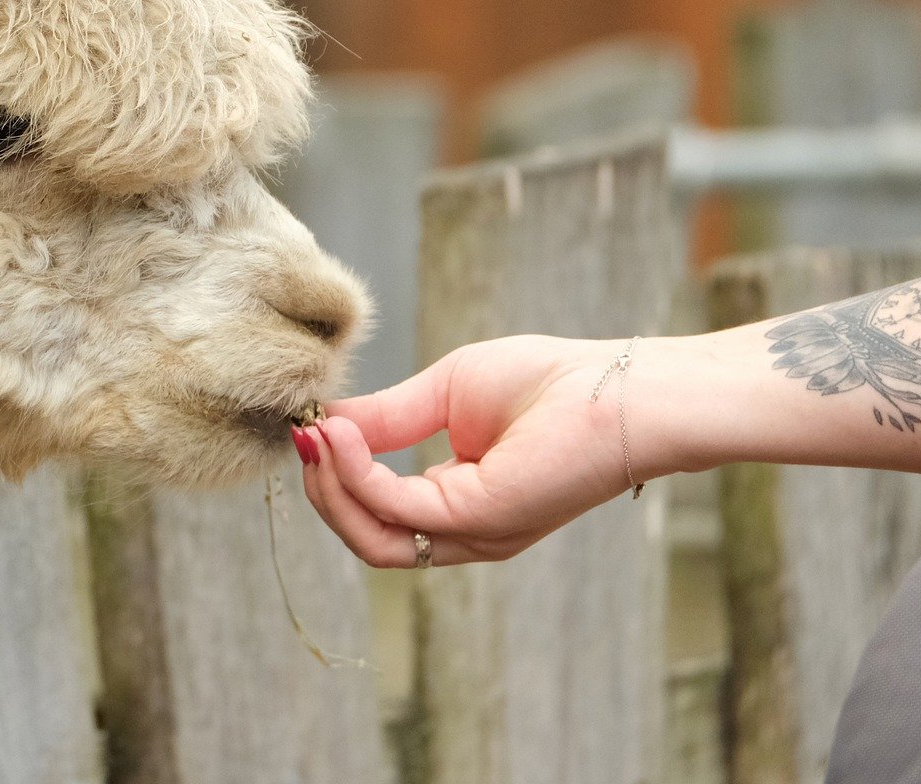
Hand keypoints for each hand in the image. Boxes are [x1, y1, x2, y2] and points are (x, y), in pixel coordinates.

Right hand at [297, 335, 653, 566]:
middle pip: (367, 537)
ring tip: (316, 434)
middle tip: (302, 435)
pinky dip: (356, 473)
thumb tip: (322, 423)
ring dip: (331, 487)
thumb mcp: (443, 393)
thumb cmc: (550, 381)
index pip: (377, 511)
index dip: (335, 473)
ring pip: (373, 538)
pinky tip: (341, 436)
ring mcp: (474, 532)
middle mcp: (465, 531)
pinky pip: (395, 509)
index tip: (307, 425)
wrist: (618, 388)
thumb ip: (385, 417)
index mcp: (460, 503)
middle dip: (323, 490)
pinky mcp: (480, 519)